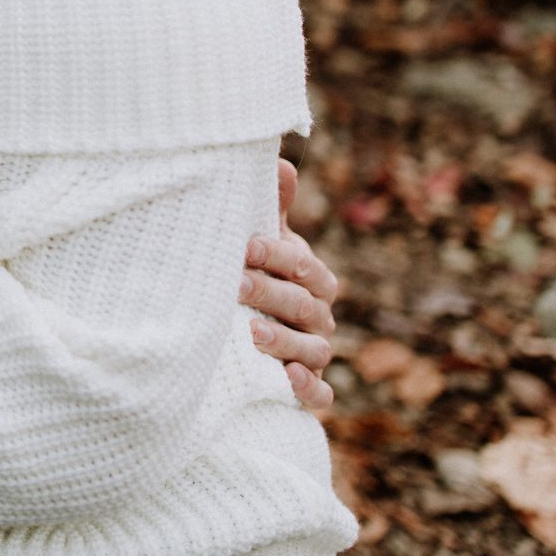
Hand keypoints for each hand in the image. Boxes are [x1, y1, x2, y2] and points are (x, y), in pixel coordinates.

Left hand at [240, 159, 339, 410]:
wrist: (241, 337)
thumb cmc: (254, 277)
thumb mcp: (260, 243)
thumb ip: (271, 209)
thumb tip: (280, 161)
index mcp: (312, 279)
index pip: (303, 265)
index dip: (278, 255)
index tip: (246, 246)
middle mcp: (319, 316)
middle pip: (304, 305)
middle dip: (271, 293)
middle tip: (235, 285)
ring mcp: (315, 353)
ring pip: (313, 350)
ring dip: (285, 342)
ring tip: (252, 333)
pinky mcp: (309, 388)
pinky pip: (321, 394)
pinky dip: (308, 389)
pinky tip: (287, 380)